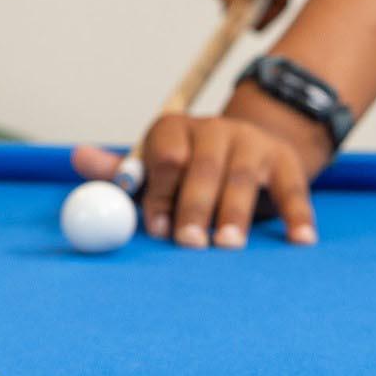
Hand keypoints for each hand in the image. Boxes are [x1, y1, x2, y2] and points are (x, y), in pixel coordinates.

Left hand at [71, 81, 326, 249]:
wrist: (248, 149)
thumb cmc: (187, 172)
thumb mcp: (152, 169)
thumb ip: (118, 172)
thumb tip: (76, 158)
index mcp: (174, 129)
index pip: (165, 156)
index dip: (159, 192)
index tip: (155, 228)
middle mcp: (214, 129)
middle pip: (203, 167)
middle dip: (193, 207)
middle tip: (189, 243)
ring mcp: (252, 143)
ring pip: (242, 179)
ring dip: (234, 214)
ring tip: (228, 246)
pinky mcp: (285, 163)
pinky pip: (292, 190)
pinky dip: (297, 216)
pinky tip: (299, 241)